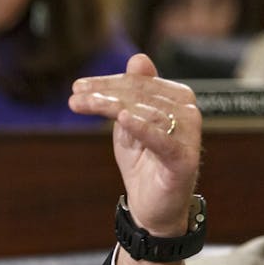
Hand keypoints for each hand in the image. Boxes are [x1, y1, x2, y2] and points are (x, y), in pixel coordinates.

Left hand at [68, 53, 200, 235]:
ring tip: (84, 105)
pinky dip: (143, 128)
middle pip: (140, 95)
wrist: (152, 206)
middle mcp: (188, 113)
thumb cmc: (142, 161)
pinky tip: (123, 118)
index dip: (107, 82)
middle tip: (74, 97)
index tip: (77, 87)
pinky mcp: (184, 160)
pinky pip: (163, 141)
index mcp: (177, 99)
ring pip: (147, 112)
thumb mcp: (129, 123)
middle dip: (104, 93)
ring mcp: (188, 137)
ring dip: (111, 106)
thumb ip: (132, 93)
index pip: (139, 82)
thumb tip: (139, 57)